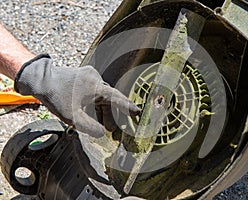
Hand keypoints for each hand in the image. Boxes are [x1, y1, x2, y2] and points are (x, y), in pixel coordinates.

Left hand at [14, 54, 139, 136]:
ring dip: (103, 110)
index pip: (116, 98)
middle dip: (111, 115)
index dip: (128, 106)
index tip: (137, 112)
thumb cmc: (56, 97)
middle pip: (109, 99)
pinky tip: (93, 112)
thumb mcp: (72, 117)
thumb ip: (89, 127)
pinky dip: (96, 102)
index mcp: (96, 87)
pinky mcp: (85, 75)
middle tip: (113, 129)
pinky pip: (95, 91)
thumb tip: (102, 133)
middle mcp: (96, 78)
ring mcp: (90, 75)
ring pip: (102, 95)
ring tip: (103, 125)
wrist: (41, 80)